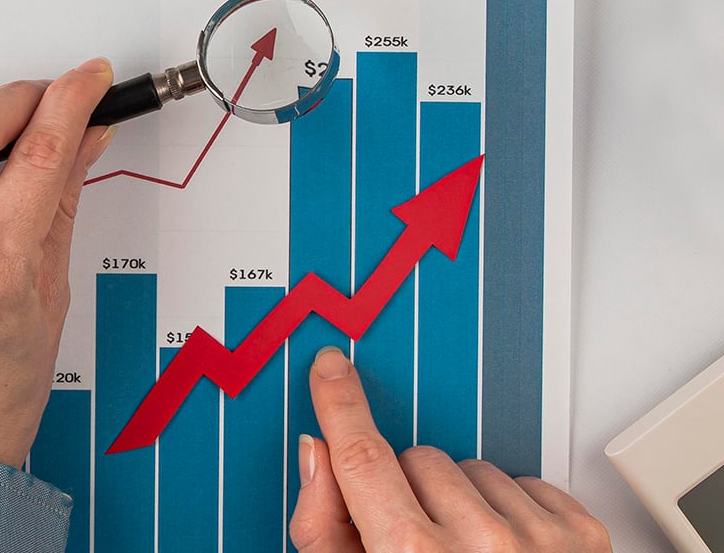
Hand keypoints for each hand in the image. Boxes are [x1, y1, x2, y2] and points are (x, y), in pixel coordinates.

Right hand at [289, 347, 610, 552]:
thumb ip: (325, 529)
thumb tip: (318, 453)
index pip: (362, 457)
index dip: (340, 403)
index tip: (331, 367)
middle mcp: (479, 547)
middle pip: (415, 460)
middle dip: (407, 490)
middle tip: (417, 546)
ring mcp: (537, 540)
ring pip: (470, 467)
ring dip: (460, 500)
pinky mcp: (582, 538)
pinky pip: (524, 481)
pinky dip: (509, 508)